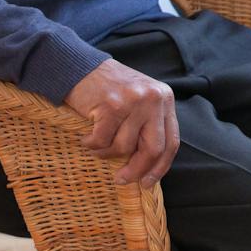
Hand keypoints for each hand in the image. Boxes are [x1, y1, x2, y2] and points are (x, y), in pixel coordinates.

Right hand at [64, 58, 179, 185]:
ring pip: (123, 147)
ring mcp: (132, 101)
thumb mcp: (139, 101)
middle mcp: (153, 98)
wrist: (80, 66)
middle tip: (122, 179)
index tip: (148, 183)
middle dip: (137, 169)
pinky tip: (87, 137)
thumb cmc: (109, 89)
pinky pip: (102, 141)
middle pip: (153, 149)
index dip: (160, 166)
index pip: (171, 141)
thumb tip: (149, 167)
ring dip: (106, 152)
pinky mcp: (110, 105)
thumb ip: (148, 125)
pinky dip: (91, 145)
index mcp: (165, 98)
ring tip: (97, 143)